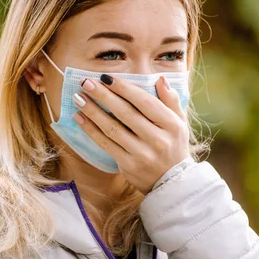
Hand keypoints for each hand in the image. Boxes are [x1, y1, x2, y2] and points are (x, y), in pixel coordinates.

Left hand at [71, 74, 190, 194]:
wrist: (172, 181)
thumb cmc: (173, 145)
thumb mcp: (180, 122)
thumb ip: (171, 100)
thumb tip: (160, 79)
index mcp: (171, 124)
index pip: (144, 102)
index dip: (124, 88)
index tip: (106, 77)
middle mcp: (157, 139)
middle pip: (125, 113)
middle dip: (103, 95)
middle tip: (86, 82)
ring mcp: (142, 154)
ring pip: (112, 128)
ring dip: (93, 111)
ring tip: (79, 98)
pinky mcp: (128, 165)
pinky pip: (106, 144)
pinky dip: (91, 130)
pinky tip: (80, 118)